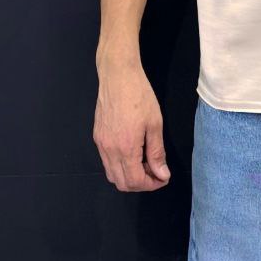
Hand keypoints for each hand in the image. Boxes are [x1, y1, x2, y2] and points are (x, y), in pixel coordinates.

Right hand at [93, 59, 171, 191]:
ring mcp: (100, 144)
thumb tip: (162, 174)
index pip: (135, 181)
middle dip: (141, 184)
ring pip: (112, 174)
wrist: (117, 76)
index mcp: (125, 148)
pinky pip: (107, 162)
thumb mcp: (155, 123)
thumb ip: (157, 152)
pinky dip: (120, 166)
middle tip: (156, 172)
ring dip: (129, 176)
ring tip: (146, 162)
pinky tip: (133, 153)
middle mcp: (109, 150)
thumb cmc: (139, 95)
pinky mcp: (97, 137)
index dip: (151, 185)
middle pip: (122, 183)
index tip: (163, 177)